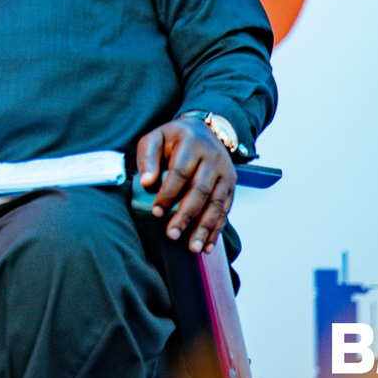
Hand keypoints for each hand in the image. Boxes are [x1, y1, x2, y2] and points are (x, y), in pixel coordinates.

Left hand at [135, 118, 236, 251]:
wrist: (205, 130)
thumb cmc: (174, 138)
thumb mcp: (156, 138)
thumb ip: (147, 157)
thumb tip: (145, 182)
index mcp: (192, 144)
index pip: (180, 171)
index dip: (168, 193)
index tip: (156, 212)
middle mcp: (213, 158)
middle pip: (200, 190)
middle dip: (186, 215)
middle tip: (172, 235)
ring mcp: (225, 172)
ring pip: (216, 203)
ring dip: (204, 228)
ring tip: (193, 248)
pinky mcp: (231, 185)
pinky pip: (225, 209)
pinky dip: (217, 229)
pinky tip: (208, 246)